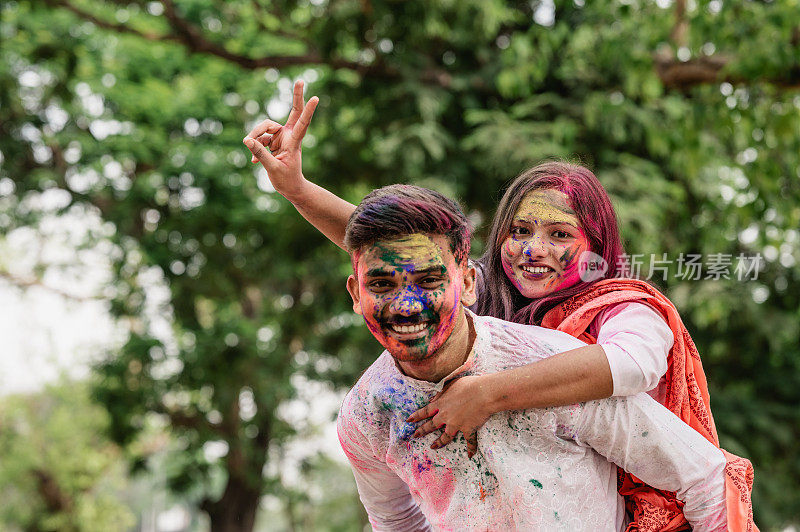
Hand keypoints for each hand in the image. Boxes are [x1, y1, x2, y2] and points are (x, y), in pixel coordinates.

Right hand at [243, 80, 318, 200]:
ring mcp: (281, 137)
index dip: (308, 111)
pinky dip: (255, 148)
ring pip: (264, 127)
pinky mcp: (273, 141)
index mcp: (294, 142)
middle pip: (293, 111)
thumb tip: (247, 139)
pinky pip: (259, 138)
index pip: (302, 123)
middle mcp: (289, 136)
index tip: (316, 98)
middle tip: (300, 80)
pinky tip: (254, 162)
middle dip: (296, 96)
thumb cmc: (286, 180)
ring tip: (254, 156)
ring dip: (256, 138)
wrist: (290, 188)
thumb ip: (260, 153)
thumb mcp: (272, 168)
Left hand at [406, 375, 492, 457]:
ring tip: (433, 446)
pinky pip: (470, 442)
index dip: (416, 416)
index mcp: (441, 403)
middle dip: (422, 431)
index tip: (409, 421)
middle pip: (431, 425)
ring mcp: (456, 424)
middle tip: (415, 436)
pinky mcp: (468, 430)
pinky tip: (470, 455)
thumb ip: (441, 392)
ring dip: (439, 442)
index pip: (425, 411)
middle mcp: (446, 416)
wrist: (484, 393)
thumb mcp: (451, 384)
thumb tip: (432, 399)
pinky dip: (471, 449)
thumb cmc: (469, 385)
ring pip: (445, 436)